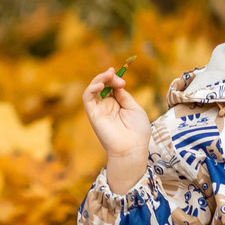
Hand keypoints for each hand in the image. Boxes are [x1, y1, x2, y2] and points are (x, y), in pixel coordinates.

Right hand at [84, 68, 150, 193]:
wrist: (132, 148)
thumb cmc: (137, 131)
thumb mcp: (134, 108)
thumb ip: (123, 95)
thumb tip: (116, 83)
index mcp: (117, 105)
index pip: (111, 86)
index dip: (114, 78)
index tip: (122, 79)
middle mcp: (106, 106)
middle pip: (101, 85)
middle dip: (108, 77)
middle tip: (116, 76)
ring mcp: (99, 110)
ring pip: (92, 89)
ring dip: (98, 79)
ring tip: (107, 76)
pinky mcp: (92, 115)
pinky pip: (87, 98)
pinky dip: (91, 89)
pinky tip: (101, 85)